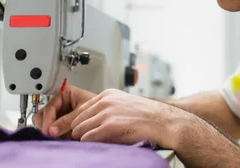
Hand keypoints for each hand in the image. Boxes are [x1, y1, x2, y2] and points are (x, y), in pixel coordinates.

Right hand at [32, 85, 94, 136]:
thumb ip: (67, 121)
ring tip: (60, 136)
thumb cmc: (99, 108)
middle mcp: (59, 103)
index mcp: (64, 93)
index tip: (49, 130)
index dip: (48, 119)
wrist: (107, 116)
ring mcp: (58, 114)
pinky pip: (50, 130)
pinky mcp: (59, 125)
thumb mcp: (82, 112)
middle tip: (51, 135)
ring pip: (43, 124)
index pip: (49, 106)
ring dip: (49, 131)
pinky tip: (62, 137)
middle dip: (46, 125)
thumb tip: (52, 130)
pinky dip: (54, 135)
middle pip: (41, 115)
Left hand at [70, 88, 186, 148]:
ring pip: (79, 130)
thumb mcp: (124, 104)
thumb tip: (90, 121)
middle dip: (80, 131)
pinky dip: (89, 144)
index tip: (82, 131)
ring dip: (84, 139)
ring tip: (95, 142)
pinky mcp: (109, 126)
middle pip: (77, 120)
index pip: (80, 109)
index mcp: (107, 94)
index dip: (80, 122)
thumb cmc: (146, 116)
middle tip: (87, 139)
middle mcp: (105, 101)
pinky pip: (87, 138)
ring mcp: (107, 113)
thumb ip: (107, 108)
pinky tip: (100, 144)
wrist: (162, 122)